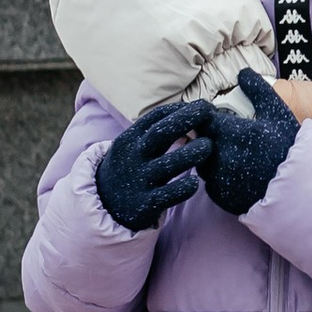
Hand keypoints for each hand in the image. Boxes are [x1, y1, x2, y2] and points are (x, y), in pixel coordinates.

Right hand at [94, 99, 210, 232]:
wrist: (103, 205)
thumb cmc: (131, 168)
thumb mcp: (134, 146)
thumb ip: (157, 133)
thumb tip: (192, 114)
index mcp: (130, 139)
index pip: (155, 117)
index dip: (179, 109)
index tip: (201, 106)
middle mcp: (134, 157)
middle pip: (160, 134)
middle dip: (185, 119)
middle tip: (208, 111)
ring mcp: (139, 180)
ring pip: (167, 165)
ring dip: (190, 153)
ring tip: (208, 146)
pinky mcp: (145, 204)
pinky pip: (167, 195)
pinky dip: (182, 188)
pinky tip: (195, 182)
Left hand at [204, 69, 302, 217]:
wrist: (301, 189)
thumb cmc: (290, 149)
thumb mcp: (277, 113)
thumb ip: (257, 90)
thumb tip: (244, 72)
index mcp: (227, 132)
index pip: (201, 117)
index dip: (208, 115)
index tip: (218, 116)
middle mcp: (217, 155)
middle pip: (201, 139)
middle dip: (211, 136)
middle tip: (231, 136)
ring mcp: (217, 178)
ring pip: (203, 162)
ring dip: (213, 156)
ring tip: (238, 156)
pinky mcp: (221, 197)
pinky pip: (211, 183)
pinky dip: (220, 176)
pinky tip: (240, 174)